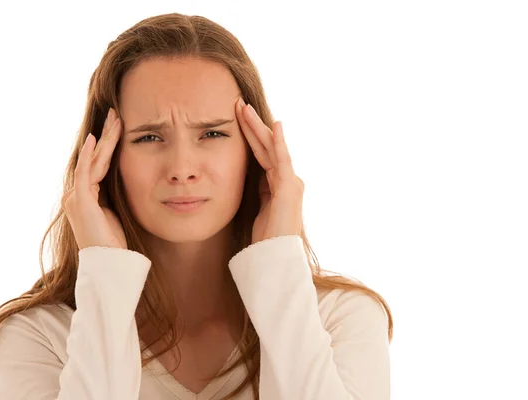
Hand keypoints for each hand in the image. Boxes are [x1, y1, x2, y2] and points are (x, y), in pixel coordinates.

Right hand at [61, 107, 126, 249]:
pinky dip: (89, 155)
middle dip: (106, 135)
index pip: (98, 164)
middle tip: (116, 114)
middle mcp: (77, 195)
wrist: (109, 263)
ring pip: (92, 161)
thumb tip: (131, 183)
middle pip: (94, 158)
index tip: (119, 127)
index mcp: (86, 197)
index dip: (108, 145)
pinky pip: (85, 172)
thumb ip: (116, 197)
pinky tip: (96, 139)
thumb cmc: (116, 242)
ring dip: (105, 139)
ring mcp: (76, 198)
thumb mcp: (118, 213)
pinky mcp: (80, 201)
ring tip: (115, 120)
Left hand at [235, 98, 303, 243]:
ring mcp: (290, 182)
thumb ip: (259, 192)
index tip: (237, 119)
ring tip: (243, 109)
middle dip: (252, 125)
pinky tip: (275, 125)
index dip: (250, 136)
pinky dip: (279, 142)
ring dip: (258, 127)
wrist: (275, 258)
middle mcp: (288, 180)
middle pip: (266, 146)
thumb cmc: (266, 239)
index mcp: (278, 185)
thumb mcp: (259, 209)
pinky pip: (282, 160)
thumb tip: (250, 178)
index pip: (262, 154)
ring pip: (272, 148)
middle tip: (238, 105)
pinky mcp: (289, 187)